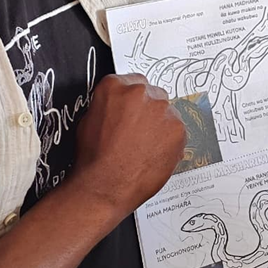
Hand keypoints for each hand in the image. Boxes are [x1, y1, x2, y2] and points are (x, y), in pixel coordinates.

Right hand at [71, 74, 185, 212]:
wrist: (106, 186)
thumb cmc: (94, 159)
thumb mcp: (89, 121)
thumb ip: (109, 105)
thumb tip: (119, 107)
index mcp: (115, 86)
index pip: (132, 81)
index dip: (132, 100)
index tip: (132, 110)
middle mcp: (141, 93)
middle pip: (152, 94)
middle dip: (147, 111)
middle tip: (138, 131)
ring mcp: (162, 110)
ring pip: (166, 113)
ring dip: (159, 125)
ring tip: (145, 147)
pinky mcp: (178, 129)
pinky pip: (177, 131)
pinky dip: (170, 141)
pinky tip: (154, 154)